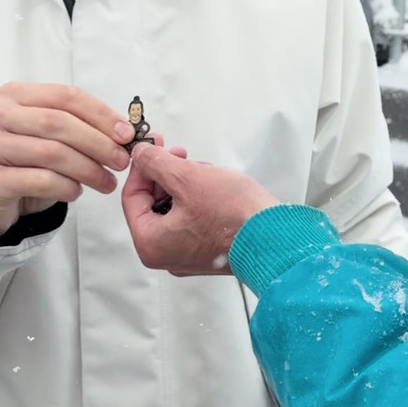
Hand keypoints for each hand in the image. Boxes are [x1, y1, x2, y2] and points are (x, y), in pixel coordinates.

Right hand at [0, 83, 134, 236]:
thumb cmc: (21, 161)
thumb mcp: (48, 135)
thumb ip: (79, 126)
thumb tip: (124, 133)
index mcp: (14, 95)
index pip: (67, 96)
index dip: (101, 114)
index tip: (126, 133)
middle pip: (60, 123)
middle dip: (98, 143)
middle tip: (121, 161)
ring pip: (52, 153)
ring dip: (88, 169)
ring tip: (106, 182)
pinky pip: (40, 180)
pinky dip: (66, 187)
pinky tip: (75, 191)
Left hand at [122, 142, 277, 275]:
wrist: (275, 237)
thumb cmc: (235, 216)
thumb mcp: (188, 178)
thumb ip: (157, 163)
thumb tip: (142, 155)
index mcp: (152, 244)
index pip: (132, 198)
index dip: (142, 168)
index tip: (151, 150)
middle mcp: (166, 255)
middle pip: (153, 204)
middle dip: (167, 175)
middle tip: (179, 155)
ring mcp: (187, 255)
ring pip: (174, 209)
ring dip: (186, 184)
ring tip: (205, 172)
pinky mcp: (207, 250)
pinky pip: (192, 219)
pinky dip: (198, 199)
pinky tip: (215, 187)